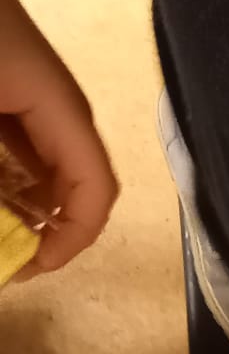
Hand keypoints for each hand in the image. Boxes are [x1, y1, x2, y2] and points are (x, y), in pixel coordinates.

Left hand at [0, 0, 117, 274]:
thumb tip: (2, 232)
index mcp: (59, 109)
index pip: (95, 191)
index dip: (71, 241)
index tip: (26, 268)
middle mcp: (55, 106)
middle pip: (70, 186)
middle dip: (39, 229)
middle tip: (4, 256)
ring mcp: (28, 93)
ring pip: (40, 168)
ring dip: (17, 203)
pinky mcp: (5, 85)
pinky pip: (17, 144)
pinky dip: (5, 175)